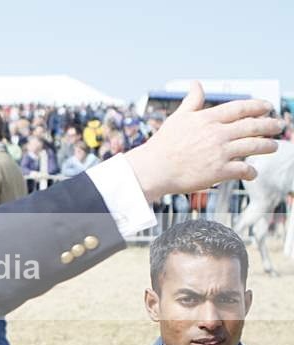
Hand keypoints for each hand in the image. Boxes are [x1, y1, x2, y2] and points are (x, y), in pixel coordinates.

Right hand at [125, 81, 283, 201]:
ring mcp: (219, 152)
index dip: (258, 106)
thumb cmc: (163, 145)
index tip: (268, 106)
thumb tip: (196, 84)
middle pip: (253, 126)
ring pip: (254, 146)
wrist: (153, 169)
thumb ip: (191, 101)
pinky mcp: (218, 171)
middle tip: (278, 126)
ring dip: (267, 146)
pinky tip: (252, 173)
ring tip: (273, 146)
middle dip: (270, 125)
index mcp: (207, 119)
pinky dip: (251, 172)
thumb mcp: (178, 118)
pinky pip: (243, 170)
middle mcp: (217, 133)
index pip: (240, 108)